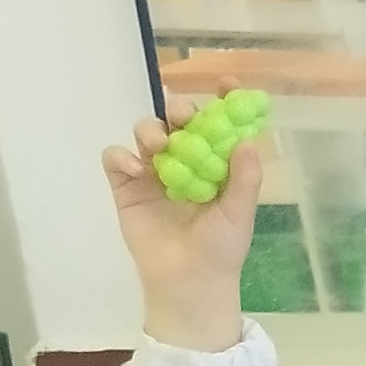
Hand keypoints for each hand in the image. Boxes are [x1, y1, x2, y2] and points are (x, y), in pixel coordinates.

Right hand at [103, 115, 261, 353]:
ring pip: (146, 132)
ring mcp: (153, 172)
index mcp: (217, 163)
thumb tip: (249, 140)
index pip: (218, 123)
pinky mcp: (125, 187)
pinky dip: (122, 155)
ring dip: (151, 130)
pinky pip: (116, 158)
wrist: (188, 281)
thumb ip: (245, 177)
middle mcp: (185, 161)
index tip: (226, 84)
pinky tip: (137, 170)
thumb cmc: (220, 248)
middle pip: (177, 120)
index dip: (222, 100)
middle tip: (182, 116)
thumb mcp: (240, 212)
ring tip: (159, 147)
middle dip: (179, 110)